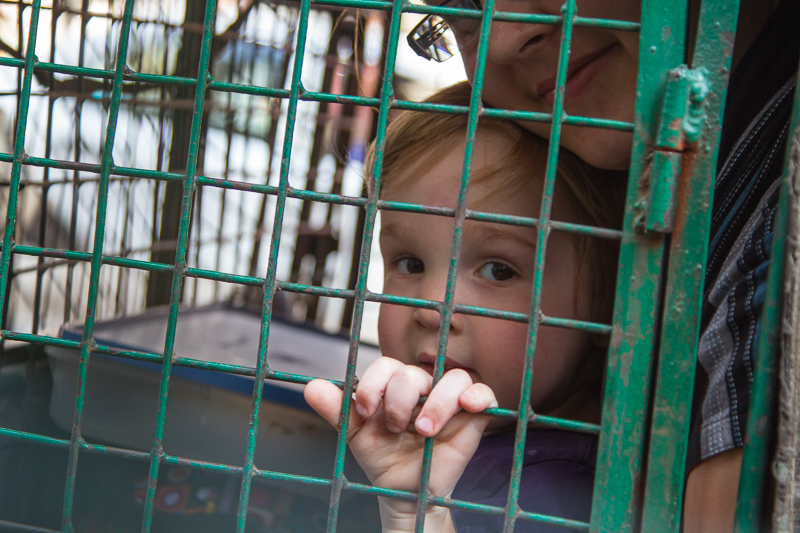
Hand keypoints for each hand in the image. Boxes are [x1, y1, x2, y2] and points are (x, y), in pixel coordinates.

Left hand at [304, 357, 497, 532]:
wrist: (403, 493)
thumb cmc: (383, 459)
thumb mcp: (356, 434)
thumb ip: (337, 410)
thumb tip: (311, 387)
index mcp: (396, 386)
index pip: (388, 365)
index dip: (374, 383)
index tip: (366, 410)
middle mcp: (425, 387)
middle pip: (415, 373)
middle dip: (400, 400)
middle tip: (396, 428)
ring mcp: (451, 400)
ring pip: (454, 377)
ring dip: (437, 402)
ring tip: (425, 431)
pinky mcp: (473, 416)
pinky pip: (484, 392)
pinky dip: (479, 395)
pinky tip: (468, 407)